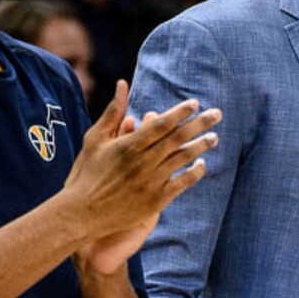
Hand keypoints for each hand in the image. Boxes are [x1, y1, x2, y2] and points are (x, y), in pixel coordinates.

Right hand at [66, 81, 221, 273]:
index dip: (179, 112)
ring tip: (214, 137)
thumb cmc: (86, 173)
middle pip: (177, 139)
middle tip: (217, 114)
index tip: (195, 103)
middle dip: (200, 124)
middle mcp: (141, 163)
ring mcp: (150, 182)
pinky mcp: (155, 201)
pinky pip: (181, 184)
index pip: (160, 124)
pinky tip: (201, 164)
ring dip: (200, 146)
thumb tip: (122, 84)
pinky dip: (194, 173)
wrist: (81, 214)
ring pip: (182, 159)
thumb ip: (113, 112)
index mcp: (127, 146)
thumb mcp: (95, 139)